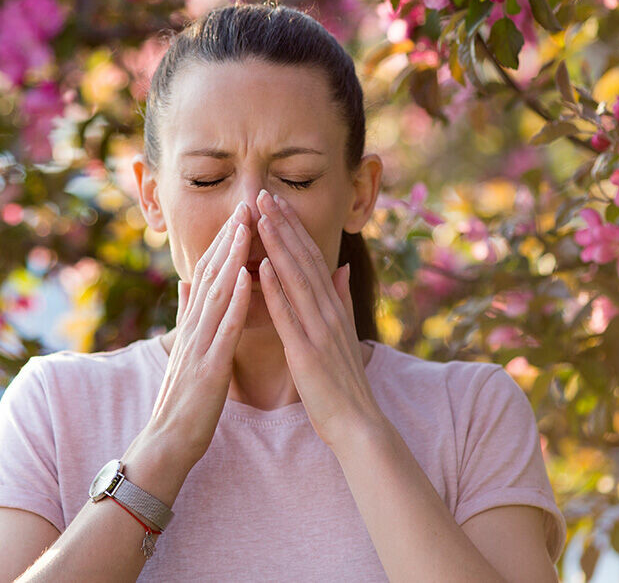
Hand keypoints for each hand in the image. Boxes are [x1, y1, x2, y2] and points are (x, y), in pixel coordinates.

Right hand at [130, 200, 252, 476]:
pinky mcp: (208, 367)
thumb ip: (186, 315)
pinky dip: (235, 301)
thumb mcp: (184, 350)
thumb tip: (185, 283)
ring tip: (246, 227)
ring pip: (217, 294)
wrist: (167, 442)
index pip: (209, 275)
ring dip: (232, 258)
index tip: (240, 213)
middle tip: (245, 204)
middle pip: (211, 275)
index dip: (223, 243)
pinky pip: (224, 329)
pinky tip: (247, 277)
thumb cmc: (182, 400)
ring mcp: (198, 346)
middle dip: (228, 239)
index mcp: (192, 325)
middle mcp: (193, 329)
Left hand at [254, 189, 383, 448]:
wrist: (357, 424)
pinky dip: (276, 289)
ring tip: (261, 216)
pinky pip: (289, 315)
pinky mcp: (306, 351)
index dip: (292, 228)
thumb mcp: (343, 333)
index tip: (275, 201)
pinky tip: (262, 267)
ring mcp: (319, 329)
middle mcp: (328, 311)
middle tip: (263, 193)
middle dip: (283, 224)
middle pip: (303, 259)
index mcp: (332, 307)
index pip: (310, 258)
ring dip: (278, 245)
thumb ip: (340, 298)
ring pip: (296, 279)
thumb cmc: (342, 383)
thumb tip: (339, 267)